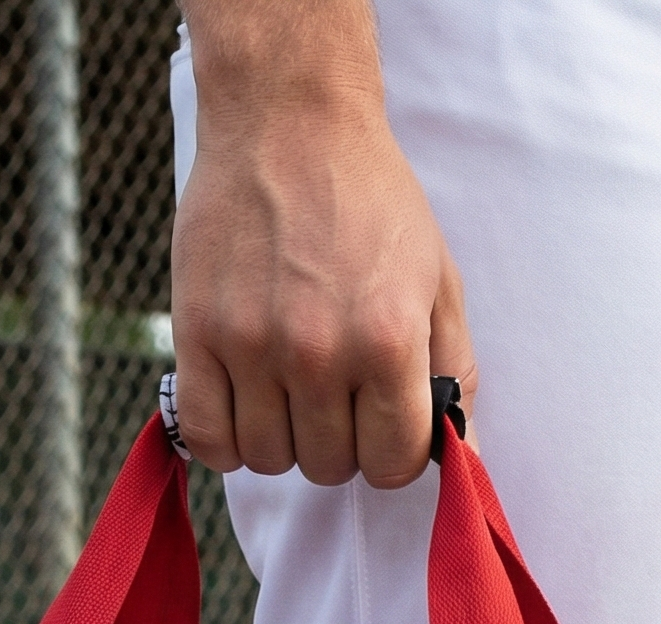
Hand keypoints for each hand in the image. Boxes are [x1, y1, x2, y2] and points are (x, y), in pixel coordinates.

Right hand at [170, 22, 473, 489]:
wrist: (289, 121)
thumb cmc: (371, 202)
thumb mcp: (436, 280)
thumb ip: (452, 374)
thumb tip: (463, 460)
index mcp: (388, 339)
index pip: (393, 464)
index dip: (393, 451)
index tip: (383, 421)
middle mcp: (319, 350)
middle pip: (330, 466)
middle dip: (340, 441)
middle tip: (336, 392)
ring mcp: (252, 345)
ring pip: (269, 459)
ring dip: (284, 439)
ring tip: (290, 390)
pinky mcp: (196, 333)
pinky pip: (207, 439)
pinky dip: (226, 441)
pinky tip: (244, 406)